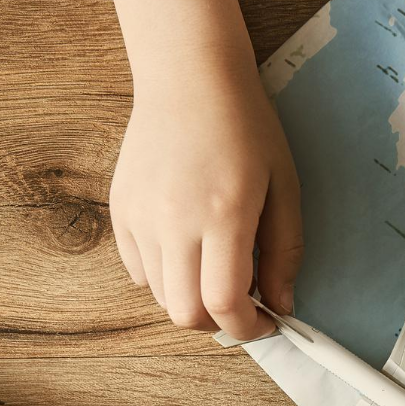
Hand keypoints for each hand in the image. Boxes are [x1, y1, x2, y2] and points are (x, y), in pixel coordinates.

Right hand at [110, 68, 301, 339]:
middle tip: (245, 303)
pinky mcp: (120, 211)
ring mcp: (139, 217)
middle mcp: (173, 221)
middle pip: (186, 314)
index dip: (249, 328)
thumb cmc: (246, 129)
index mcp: (222, 215)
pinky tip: (190, 251)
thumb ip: (285, 254)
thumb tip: (282, 306)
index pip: (223, 304)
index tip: (268, 321)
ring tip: (218, 270)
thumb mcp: (285, 190)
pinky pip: (140, 272)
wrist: (189, 77)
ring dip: (195, 301)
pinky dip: (168, 279)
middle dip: (220, 323)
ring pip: (162, 298)